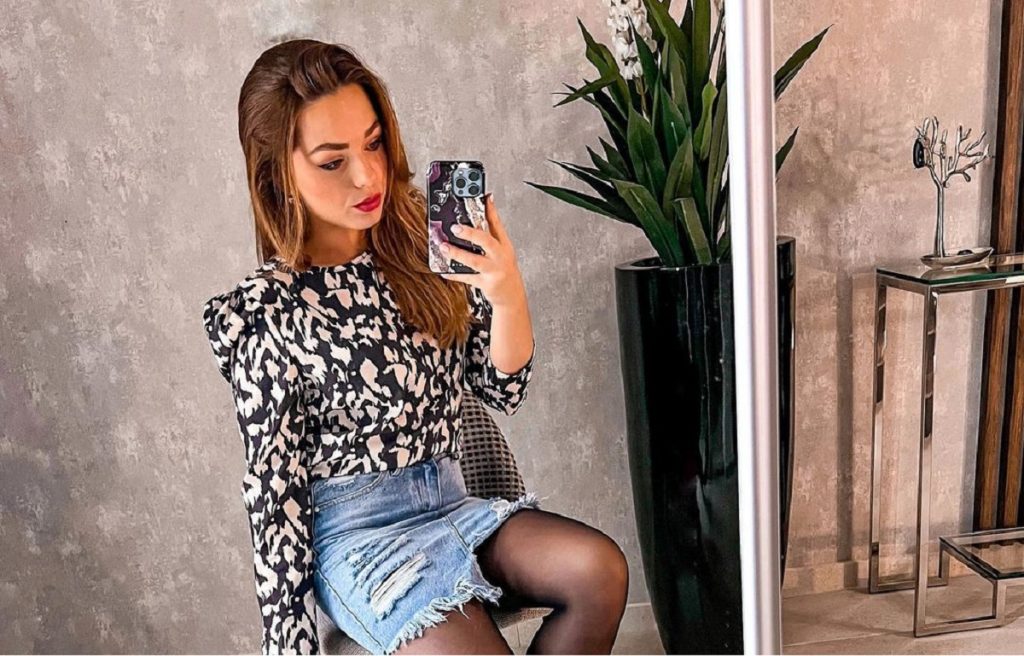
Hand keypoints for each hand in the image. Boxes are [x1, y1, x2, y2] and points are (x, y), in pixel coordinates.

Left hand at [439, 193, 526, 307]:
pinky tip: (444, 270)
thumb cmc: (504, 270)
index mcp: (504, 245)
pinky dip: (454, 274)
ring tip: (444, 247)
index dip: (490, 210)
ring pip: (474, 261)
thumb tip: (483, 209)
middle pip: (486, 241)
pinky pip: (467, 278)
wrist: (512, 295)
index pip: (497, 224)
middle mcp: (500, 256)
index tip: (484, 198)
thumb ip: (492, 232)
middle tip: (455, 228)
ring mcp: (494, 270)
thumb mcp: (503, 250)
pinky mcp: (486, 284)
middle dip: (470, 233)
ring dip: (457, 254)